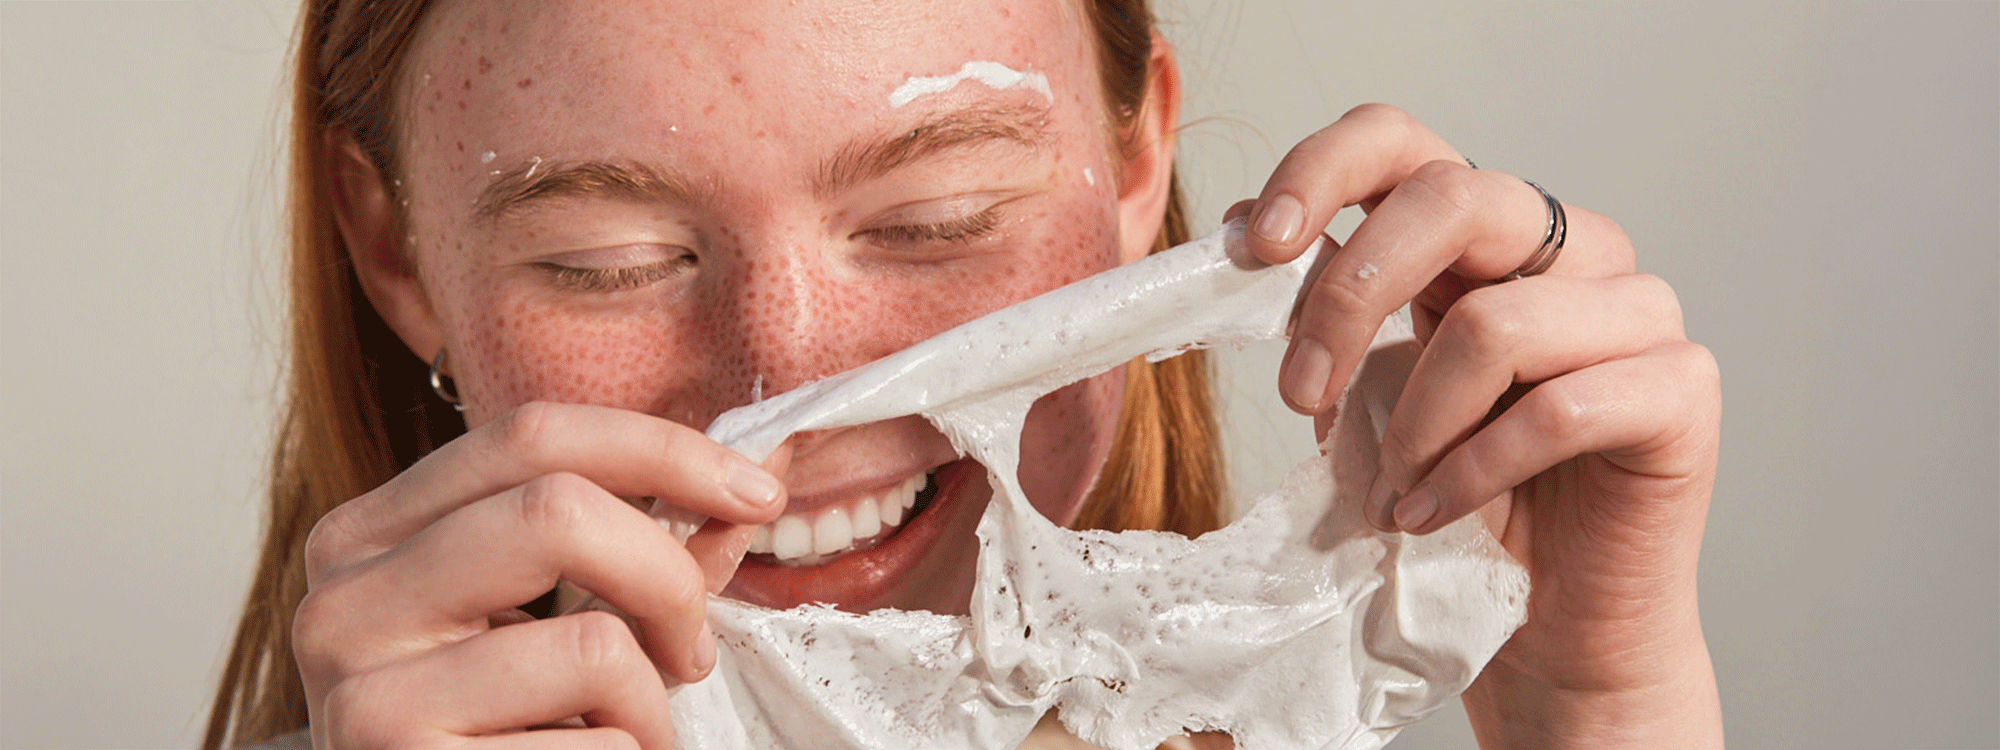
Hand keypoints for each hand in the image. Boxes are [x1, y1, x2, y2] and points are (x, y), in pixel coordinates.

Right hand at [292, 402, 787, 748]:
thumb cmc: (502, 738)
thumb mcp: (550, 626)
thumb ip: (640, 554)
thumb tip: (746, 488)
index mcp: (373, 537)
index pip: (529, 436)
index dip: (663, 449)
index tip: (756, 489)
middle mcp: (343, 602)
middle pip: (558, 512)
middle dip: (669, 579)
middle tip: (692, 650)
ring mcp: (361, 696)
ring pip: (592, 643)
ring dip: (649, 704)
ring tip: (620, 739)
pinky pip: (597, 747)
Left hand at [1230, 104, 1722, 748]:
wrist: (1546, 629)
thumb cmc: (1452, 503)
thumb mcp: (1363, 393)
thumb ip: (1328, 311)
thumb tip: (1243, 231)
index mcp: (1484, 235)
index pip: (1406, 143)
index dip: (1326, 170)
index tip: (1258, 245)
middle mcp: (1571, 251)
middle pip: (1453, 198)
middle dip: (1351, 298)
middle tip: (1299, 392)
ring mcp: (1638, 314)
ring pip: (1494, 321)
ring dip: (1414, 421)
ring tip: (1391, 490)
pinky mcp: (1680, 391)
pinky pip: (1558, 407)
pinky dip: (1473, 471)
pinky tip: (1433, 514)